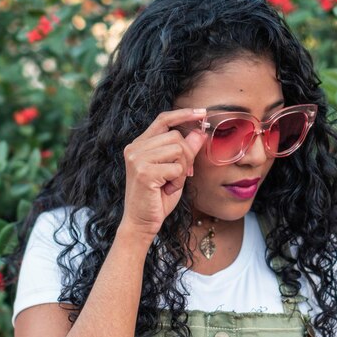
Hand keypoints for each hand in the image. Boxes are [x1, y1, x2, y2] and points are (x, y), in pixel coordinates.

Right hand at [121, 108, 206, 238]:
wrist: (142, 223)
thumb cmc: (157, 198)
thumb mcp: (175, 171)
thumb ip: (185, 151)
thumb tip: (199, 132)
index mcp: (139, 145)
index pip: (163, 120)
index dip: (183, 114)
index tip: (202, 113)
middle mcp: (134, 148)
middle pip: (176, 137)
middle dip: (186, 157)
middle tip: (180, 176)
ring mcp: (137, 159)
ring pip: (178, 150)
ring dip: (182, 170)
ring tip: (170, 183)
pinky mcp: (144, 171)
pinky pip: (176, 167)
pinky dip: (178, 181)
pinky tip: (167, 190)